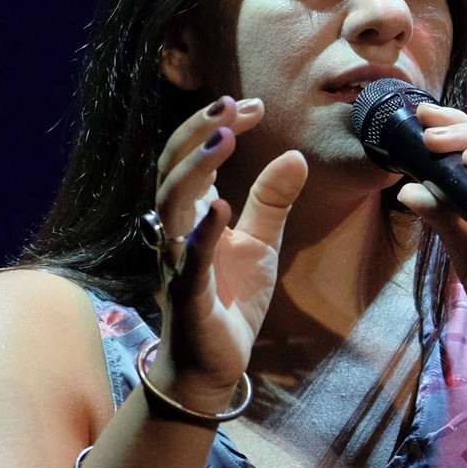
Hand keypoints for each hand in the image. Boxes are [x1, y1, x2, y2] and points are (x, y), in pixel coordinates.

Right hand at [151, 97, 305, 408]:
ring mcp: (177, 259)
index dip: (217, 125)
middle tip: (229, 104)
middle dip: (196, 132)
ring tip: (223, 138)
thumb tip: (295, 155)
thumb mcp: (260, 244)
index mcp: (193, 213)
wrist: (212, 363)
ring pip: (170, 203)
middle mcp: (177, 229)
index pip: (195, 156)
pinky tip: (219, 206)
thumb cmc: (228, 299)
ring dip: (195, 168)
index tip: (254, 106)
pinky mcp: (187, 293)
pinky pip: (188, 258)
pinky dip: (202, 231)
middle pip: (172, 167)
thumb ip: (271, 201)